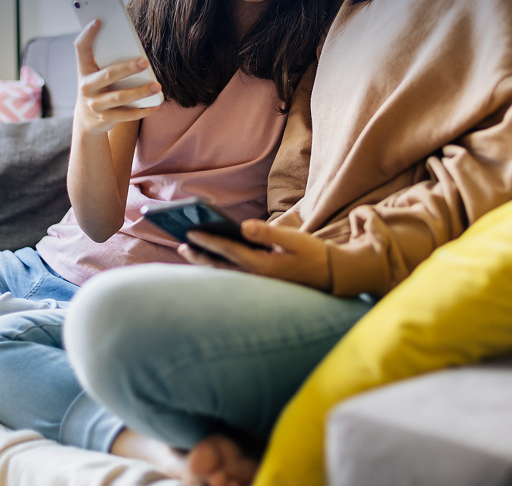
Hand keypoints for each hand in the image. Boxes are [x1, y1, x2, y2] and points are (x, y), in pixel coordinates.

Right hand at [74, 20, 161, 135]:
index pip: (81, 49)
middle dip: (128, 68)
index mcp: (84, 70)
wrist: (87, 121)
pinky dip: (142, 110)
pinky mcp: (105, 119)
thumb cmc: (99, 89)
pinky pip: (126, 115)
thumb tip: (137, 50)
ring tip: (156, 86)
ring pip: (120, 97)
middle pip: (108, 75)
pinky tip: (155, 105)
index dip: (87, 34)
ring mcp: (95, 105)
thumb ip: (108, 62)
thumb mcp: (96, 75)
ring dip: (140, 92)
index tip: (98, 20)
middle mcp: (86, 87)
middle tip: (145, 62)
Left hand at [178, 220, 330, 291]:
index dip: (207, 240)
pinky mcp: (261, 284)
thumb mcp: (293, 239)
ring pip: (224, 273)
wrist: (331, 277)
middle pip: (220, 266)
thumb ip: (267, 233)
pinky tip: (211, 261)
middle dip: (199, 255)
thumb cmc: (313, 255)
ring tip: (189, 252)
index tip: (190, 232)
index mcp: (262, 265)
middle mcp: (256, 277)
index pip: (228, 250)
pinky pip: (233, 276)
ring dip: (205, 263)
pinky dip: (218, 267)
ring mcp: (258, 283)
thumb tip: (243, 226)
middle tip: (179, 244)